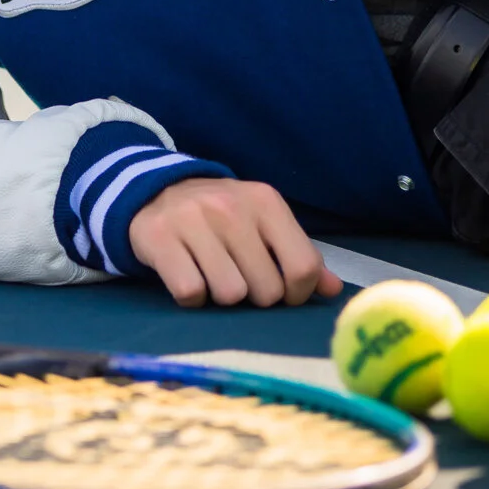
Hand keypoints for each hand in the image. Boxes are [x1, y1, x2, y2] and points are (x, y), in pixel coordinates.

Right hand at [127, 177, 344, 308]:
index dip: (297, 293)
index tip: (282, 292)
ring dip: (221, 297)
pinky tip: (188, 276)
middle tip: (239, 278)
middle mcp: (231, 208)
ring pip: (229, 295)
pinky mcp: (159, 238)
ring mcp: (193, 221)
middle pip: (266, 290)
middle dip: (255, 296)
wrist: (156, 191)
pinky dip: (192, 297)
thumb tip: (333, 290)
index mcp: (266, 202)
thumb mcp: (263, 224)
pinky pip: (190, 293)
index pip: (302, 267)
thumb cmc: (221, 216)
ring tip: (212, 275)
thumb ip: (299, 255)